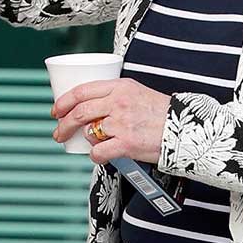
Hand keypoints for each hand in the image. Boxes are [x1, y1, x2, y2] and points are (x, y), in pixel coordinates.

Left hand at [52, 77, 171, 165]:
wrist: (186, 129)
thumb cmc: (163, 113)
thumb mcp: (138, 92)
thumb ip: (116, 96)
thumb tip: (93, 105)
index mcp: (120, 87)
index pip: (82, 90)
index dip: (64, 101)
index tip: (56, 110)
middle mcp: (118, 102)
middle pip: (79, 112)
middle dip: (63, 124)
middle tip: (58, 132)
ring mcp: (122, 123)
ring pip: (89, 132)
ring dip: (84, 140)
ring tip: (86, 144)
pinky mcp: (127, 143)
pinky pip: (100, 151)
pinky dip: (95, 156)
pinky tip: (98, 156)